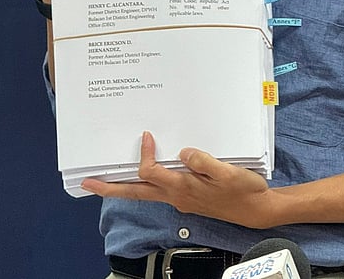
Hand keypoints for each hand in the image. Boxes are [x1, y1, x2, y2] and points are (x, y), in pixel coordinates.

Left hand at [81, 132, 273, 227]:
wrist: (257, 209)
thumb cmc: (243, 189)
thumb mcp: (226, 173)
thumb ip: (203, 162)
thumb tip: (182, 152)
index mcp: (182, 188)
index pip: (151, 172)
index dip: (144, 155)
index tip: (146, 135)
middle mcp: (176, 196)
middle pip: (136, 193)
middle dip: (110, 188)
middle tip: (86, 183)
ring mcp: (180, 199)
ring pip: (145, 193)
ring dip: (124, 186)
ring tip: (108, 179)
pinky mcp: (188, 197)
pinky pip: (159, 190)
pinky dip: (146, 182)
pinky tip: (147, 174)